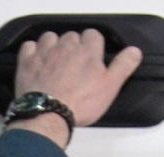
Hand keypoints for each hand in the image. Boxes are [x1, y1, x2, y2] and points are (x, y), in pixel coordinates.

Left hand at [9, 29, 142, 145]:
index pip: (93, 35)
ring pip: (50, 37)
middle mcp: (66, 47)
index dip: (93, 45)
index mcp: (88, 51)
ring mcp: (45, 52)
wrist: (49, 114)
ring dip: (54, 46)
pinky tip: (38, 61)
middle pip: (72, 36)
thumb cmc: (80, 103)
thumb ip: (123, 66)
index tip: (92, 57)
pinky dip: (33, 51)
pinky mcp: (28, 62)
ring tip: (56, 62)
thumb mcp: (110, 87)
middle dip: (74, 47)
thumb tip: (135, 51)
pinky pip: (29, 46)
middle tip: (75, 66)